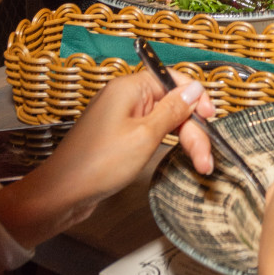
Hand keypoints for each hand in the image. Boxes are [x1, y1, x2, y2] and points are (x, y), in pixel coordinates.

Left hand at [0, 70, 215, 248]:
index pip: (173, 79)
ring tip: (200, 164)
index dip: (196, 98)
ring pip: (164, 121)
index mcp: (129, 88)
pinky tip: (179, 157)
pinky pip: (151, 132)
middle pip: (172, 104)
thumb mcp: (144, 136)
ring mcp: (122, 118)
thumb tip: (195, 89)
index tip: (211, 118)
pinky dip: (167, 144)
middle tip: (205, 157)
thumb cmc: (98, 164)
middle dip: (192, 129)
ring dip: (184, 140)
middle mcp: (126, 98)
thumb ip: (172, 110)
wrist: (62, 194)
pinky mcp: (120, 137)